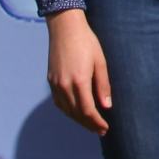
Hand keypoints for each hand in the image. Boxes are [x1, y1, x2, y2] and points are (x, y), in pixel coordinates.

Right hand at [45, 10, 111, 132]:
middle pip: (77, 114)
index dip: (96, 122)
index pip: (88, 111)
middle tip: (101, 130)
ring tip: (90, 124)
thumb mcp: (100, 62)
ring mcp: (56, 84)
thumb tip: (107, 106)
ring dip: (78, 120)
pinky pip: (59, 102)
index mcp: (79, 81)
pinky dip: (68, 110)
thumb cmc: (87, 42)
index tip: (105, 128)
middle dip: (89, 124)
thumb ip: (103, 86)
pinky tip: (76, 112)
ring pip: (67, 110)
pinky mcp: (51, 80)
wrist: (65, 28)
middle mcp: (65, 86)